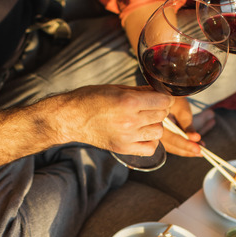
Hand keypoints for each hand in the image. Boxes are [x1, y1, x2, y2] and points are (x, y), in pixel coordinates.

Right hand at [54, 85, 173, 156]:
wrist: (71, 118)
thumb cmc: (90, 99)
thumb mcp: (116, 88)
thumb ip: (140, 91)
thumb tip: (160, 91)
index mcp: (129, 102)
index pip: (163, 101)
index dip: (164, 98)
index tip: (159, 97)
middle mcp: (130, 120)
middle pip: (162, 115)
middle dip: (159, 109)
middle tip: (149, 107)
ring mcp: (127, 137)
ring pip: (158, 132)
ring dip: (155, 125)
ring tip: (144, 121)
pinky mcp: (123, 148)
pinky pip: (150, 148)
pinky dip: (150, 141)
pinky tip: (142, 134)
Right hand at [160, 98, 217, 157]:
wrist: (161, 89)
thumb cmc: (171, 94)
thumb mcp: (181, 107)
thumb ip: (187, 124)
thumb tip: (195, 138)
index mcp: (157, 124)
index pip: (173, 139)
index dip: (186, 145)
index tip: (199, 149)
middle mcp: (154, 132)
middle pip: (172, 146)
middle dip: (188, 150)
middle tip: (203, 153)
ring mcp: (157, 134)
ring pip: (172, 146)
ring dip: (187, 149)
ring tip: (202, 148)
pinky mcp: (161, 133)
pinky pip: (172, 142)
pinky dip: (184, 144)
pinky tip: (196, 143)